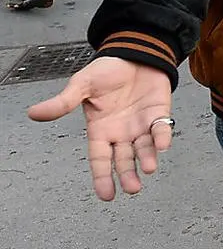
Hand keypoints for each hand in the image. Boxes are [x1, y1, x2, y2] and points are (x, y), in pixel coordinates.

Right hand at [27, 57, 173, 200]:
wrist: (133, 52)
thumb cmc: (107, 70)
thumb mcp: (82, 85)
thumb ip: (63, 102)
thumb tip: (34, 112)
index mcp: (100, 130)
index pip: (100, 159)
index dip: (102, 177)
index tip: (106, 195)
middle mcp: (121, 132)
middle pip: (123, 159)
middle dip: (127, 174)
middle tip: (132, 188)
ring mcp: (140, 124)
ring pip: (143, 149)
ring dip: (147, 159)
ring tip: (148, 169)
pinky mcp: (159, 113)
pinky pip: (161, 128)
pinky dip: (162, 136)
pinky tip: (162, 145)